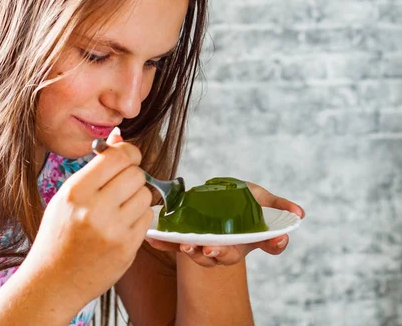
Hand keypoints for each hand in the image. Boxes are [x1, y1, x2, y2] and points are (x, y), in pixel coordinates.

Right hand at [23, 129, 152, 310]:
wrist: (53, 283)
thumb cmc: (59, 234)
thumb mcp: (67, 196)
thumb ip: (96, 166)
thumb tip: (118, 136)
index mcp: (76, 192)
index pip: (118, 156)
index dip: (129, 152)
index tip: (128, 157)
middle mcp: (95, 210)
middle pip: (136, 173)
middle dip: (133, 175)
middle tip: (122, 185)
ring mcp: (113, 231)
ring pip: (146, 194)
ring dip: (138, 196)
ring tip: (120, 207)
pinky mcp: (127, 249)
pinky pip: (148, 218)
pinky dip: (139, 217)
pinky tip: (123, 224)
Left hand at [146, 182, 304, 267]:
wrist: (223, 198)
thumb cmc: (246, 202)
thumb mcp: (264, 202)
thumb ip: (280, 209)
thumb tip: (299, 214)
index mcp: (242, 240)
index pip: (247, 248)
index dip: (246, 247)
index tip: (243, 243)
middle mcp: (221, 245)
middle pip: (218, 255)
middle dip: (213, 252)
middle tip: (208, 248)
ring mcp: (201, 241)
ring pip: (195, 252)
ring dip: (188, 249)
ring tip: (185, 245)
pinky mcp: (184, 234)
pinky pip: (172, 241)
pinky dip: (163, 242)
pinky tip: (153, 238)